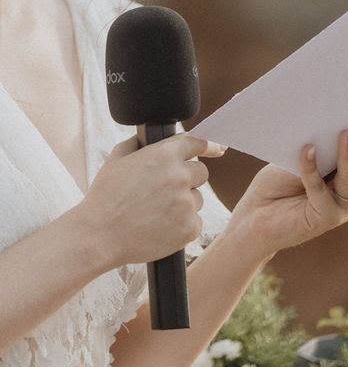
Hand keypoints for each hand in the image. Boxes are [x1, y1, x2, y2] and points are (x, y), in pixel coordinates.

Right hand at [79, 133, 227, 267]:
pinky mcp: (190, 227)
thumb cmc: (105, 198)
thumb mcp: (117, 159)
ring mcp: (187, 203)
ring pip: (198, 199)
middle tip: (165, 192)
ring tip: (155, 213)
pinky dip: (182, 225)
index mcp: (164, 155)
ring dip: (184, 204)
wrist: (98, 236)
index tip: (219, 148)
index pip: (198, 142)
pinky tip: (160, 227)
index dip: (210, 145)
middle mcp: (180, 176)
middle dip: (188, 179)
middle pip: (201, 173)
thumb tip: (151, 140)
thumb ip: (139, 145)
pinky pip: (195, 221)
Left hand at [227, 127, 347, 260]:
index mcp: (346, 179)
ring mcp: (340, 209)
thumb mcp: (298, 162)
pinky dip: (311, 169)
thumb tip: (332, 130)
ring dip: (347, 155)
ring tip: (347, 133)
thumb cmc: (276, 187)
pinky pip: (319, 190)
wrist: (254, 218)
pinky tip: (307, 150)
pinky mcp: (326, 219)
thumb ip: (319, 154)